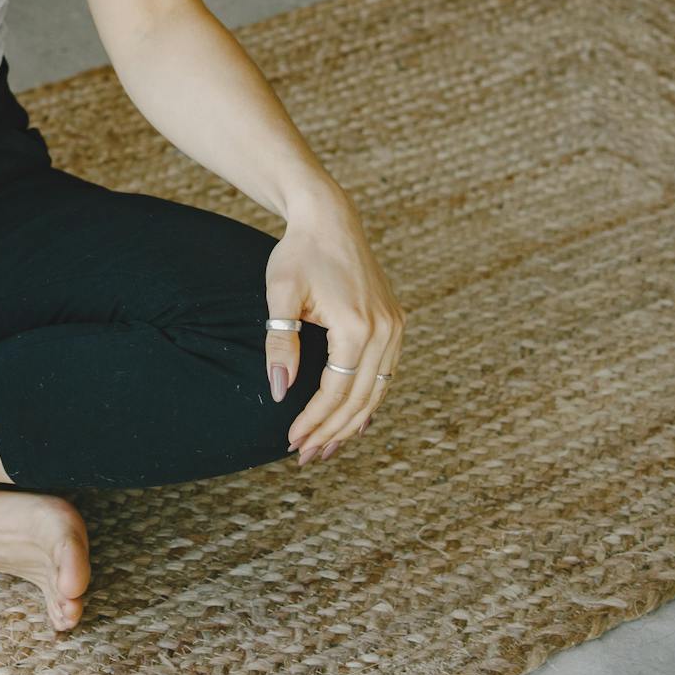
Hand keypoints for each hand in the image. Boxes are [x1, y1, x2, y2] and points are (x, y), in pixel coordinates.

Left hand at [261, 185, 403, 464]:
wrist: (329, 219)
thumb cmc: (298, 254)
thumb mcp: (280, 297)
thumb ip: (280, 345)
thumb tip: (279, 391)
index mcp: (357, 326)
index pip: (336, 391)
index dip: (314, 420)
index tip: (291, 441)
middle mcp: (385, 330)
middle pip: (360, 399)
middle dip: (332, 431)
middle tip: (306, 456)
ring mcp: (395, 327)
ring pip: (377, 390)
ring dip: (352, 422)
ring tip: (326, 446)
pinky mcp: (395, 322)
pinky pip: (384, 372)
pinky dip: (368, 399)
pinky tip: (352, 419)